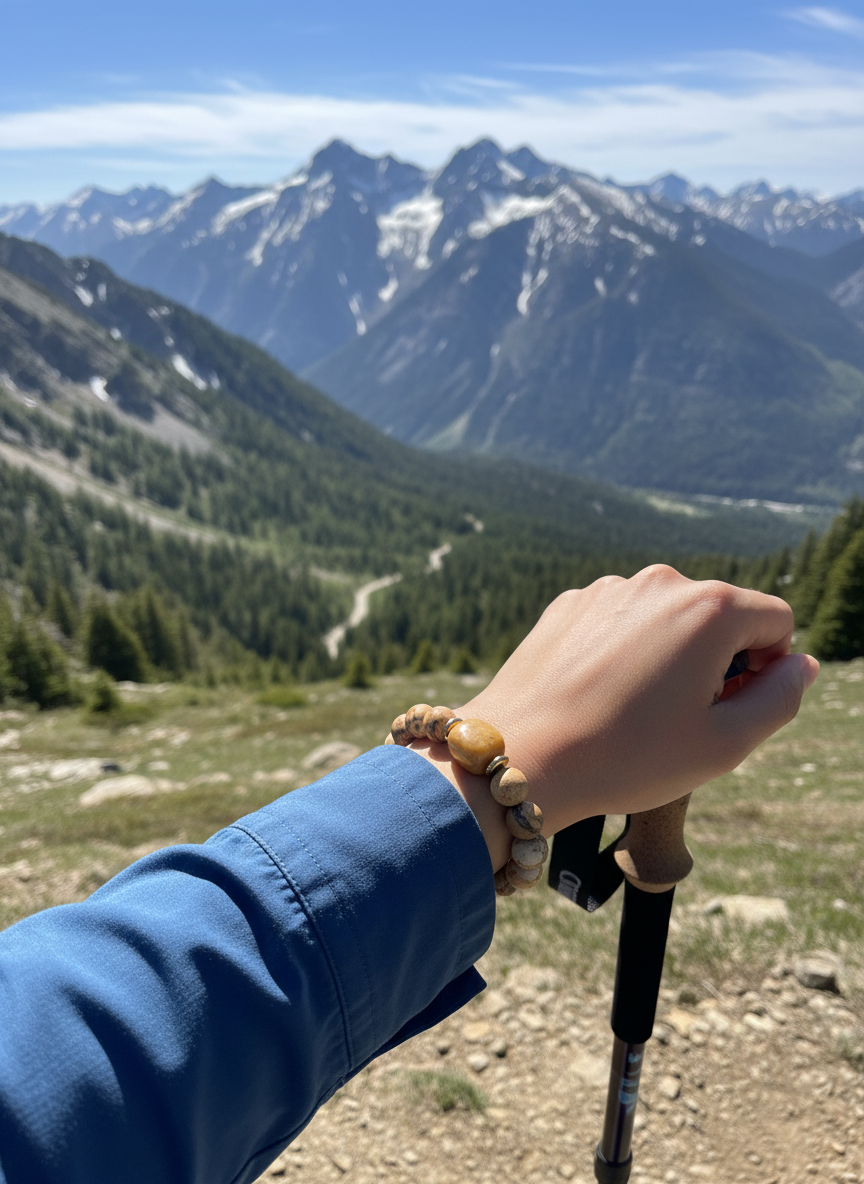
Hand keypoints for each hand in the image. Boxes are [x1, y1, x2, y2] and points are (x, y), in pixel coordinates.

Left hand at [411, 565, 818, 869]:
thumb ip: (780, 698)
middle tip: (682, 719)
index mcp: (708, 608)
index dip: (768, 670)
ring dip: (668, 656)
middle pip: (720, 616)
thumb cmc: (627, 757)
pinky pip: (619, 622)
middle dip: (718, 662)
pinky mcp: (568, 604)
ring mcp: (607, 589)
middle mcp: (659, 582)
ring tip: (634, 712)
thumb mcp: (724, 744)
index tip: (731, 710)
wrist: (521, 756)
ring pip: (666, 619)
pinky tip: (598, 696)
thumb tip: (801, 665)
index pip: (776, 622)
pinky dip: (623, 652)